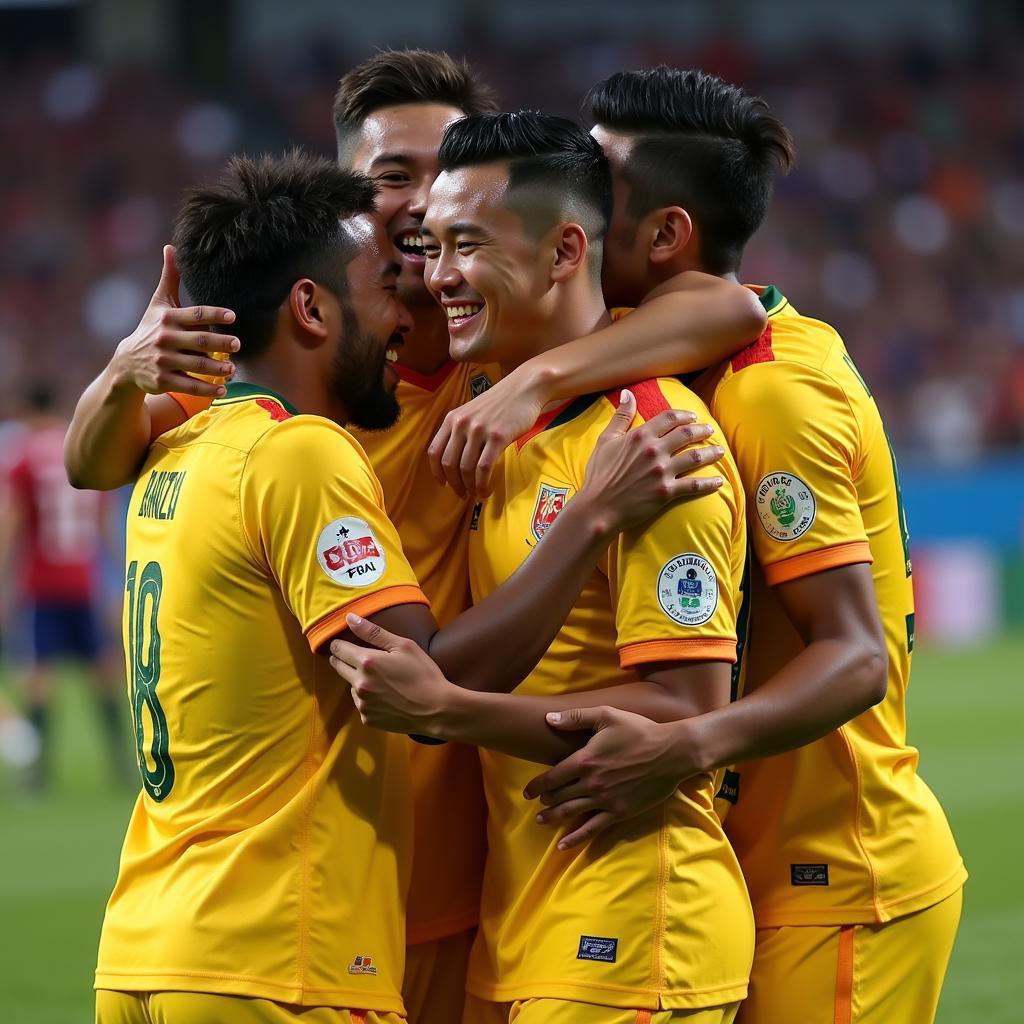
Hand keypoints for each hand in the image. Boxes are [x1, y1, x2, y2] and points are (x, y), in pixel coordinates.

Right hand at [110, 245, 238, 398]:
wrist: (127, 363)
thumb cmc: (151, 328)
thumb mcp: (159, 303)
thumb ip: (170, 278)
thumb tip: (171, 247)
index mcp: (168, 318)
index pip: (195, 314)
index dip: (214, 314)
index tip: (232, 316)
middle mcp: (165, 338)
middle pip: (199, 341)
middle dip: (220, 342)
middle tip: (238, 344)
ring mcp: (163, 360)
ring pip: (196, 365)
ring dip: (217, 368)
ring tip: (232, 368)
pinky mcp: (162, 380)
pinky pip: (188, 385)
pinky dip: (206, 388)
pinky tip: (222, 389)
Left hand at [328, 614, 453, 734]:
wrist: (437, 710)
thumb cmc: (424, 674)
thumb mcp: (403, 646)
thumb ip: (373, 631)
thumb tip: (349, 617)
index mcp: (367, 662)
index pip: (339, 649)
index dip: (339, 644)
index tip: (344, 643)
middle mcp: (360, 684)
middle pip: (338, 667)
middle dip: (345, 660)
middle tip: (363, 660)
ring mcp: (363, 704)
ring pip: (351, 686)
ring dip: (359, 680)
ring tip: (383, 681)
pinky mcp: (368, 719)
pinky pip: (361, 703)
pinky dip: (369, 698)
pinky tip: (387, 696)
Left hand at [428, 365, 543, 500]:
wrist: (525, 388)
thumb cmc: (501, 403)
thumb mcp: (473, 412)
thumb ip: (461, 431)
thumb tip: (456, 461)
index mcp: (452, 418)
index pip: (434, 451)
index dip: (436, 472)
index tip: (443, 484)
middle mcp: (462, 424)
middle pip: (449, 463)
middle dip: (454, 484)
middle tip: (462, 494)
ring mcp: (479, 430)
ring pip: (466, 468)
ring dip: (470, 487)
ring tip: (476, 494)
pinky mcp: (497, 436)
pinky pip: (484, 468)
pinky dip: (483, 483)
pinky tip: (487, 489)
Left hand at [523, 706, 696, 849]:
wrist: (671, 753)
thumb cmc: (639, 730)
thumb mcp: (607, 715)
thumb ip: (575, 718)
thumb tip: (548, 719)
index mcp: (585, 760)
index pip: (553, 776)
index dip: (537, 785)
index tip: (528, 792)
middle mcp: (591, 783)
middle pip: (560, 795)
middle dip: (545, 801)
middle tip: (537, 805)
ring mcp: (605, 800)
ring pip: (572, 812)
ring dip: (553, 818)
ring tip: (541, 822)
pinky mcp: (619, 812)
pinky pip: (593, 828)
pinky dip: (576, 838)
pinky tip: (563, 845)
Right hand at [576, 389, 724, 532]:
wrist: (598, 507)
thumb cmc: (599, 475)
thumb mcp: (606, 440)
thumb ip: (621, 416)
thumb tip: (628, 393)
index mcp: (640, 435)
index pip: (669, 418)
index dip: (684, 415)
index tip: (692, 417)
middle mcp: (654, 450)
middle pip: (686, 434)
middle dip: (702, 430)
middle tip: (710, 430)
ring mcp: (662, 472)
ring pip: (695, 457)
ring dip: (711, 453)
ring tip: (720, 451)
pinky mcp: (667, 492)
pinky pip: (694, 485)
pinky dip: (709, 483)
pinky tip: (719, 481)